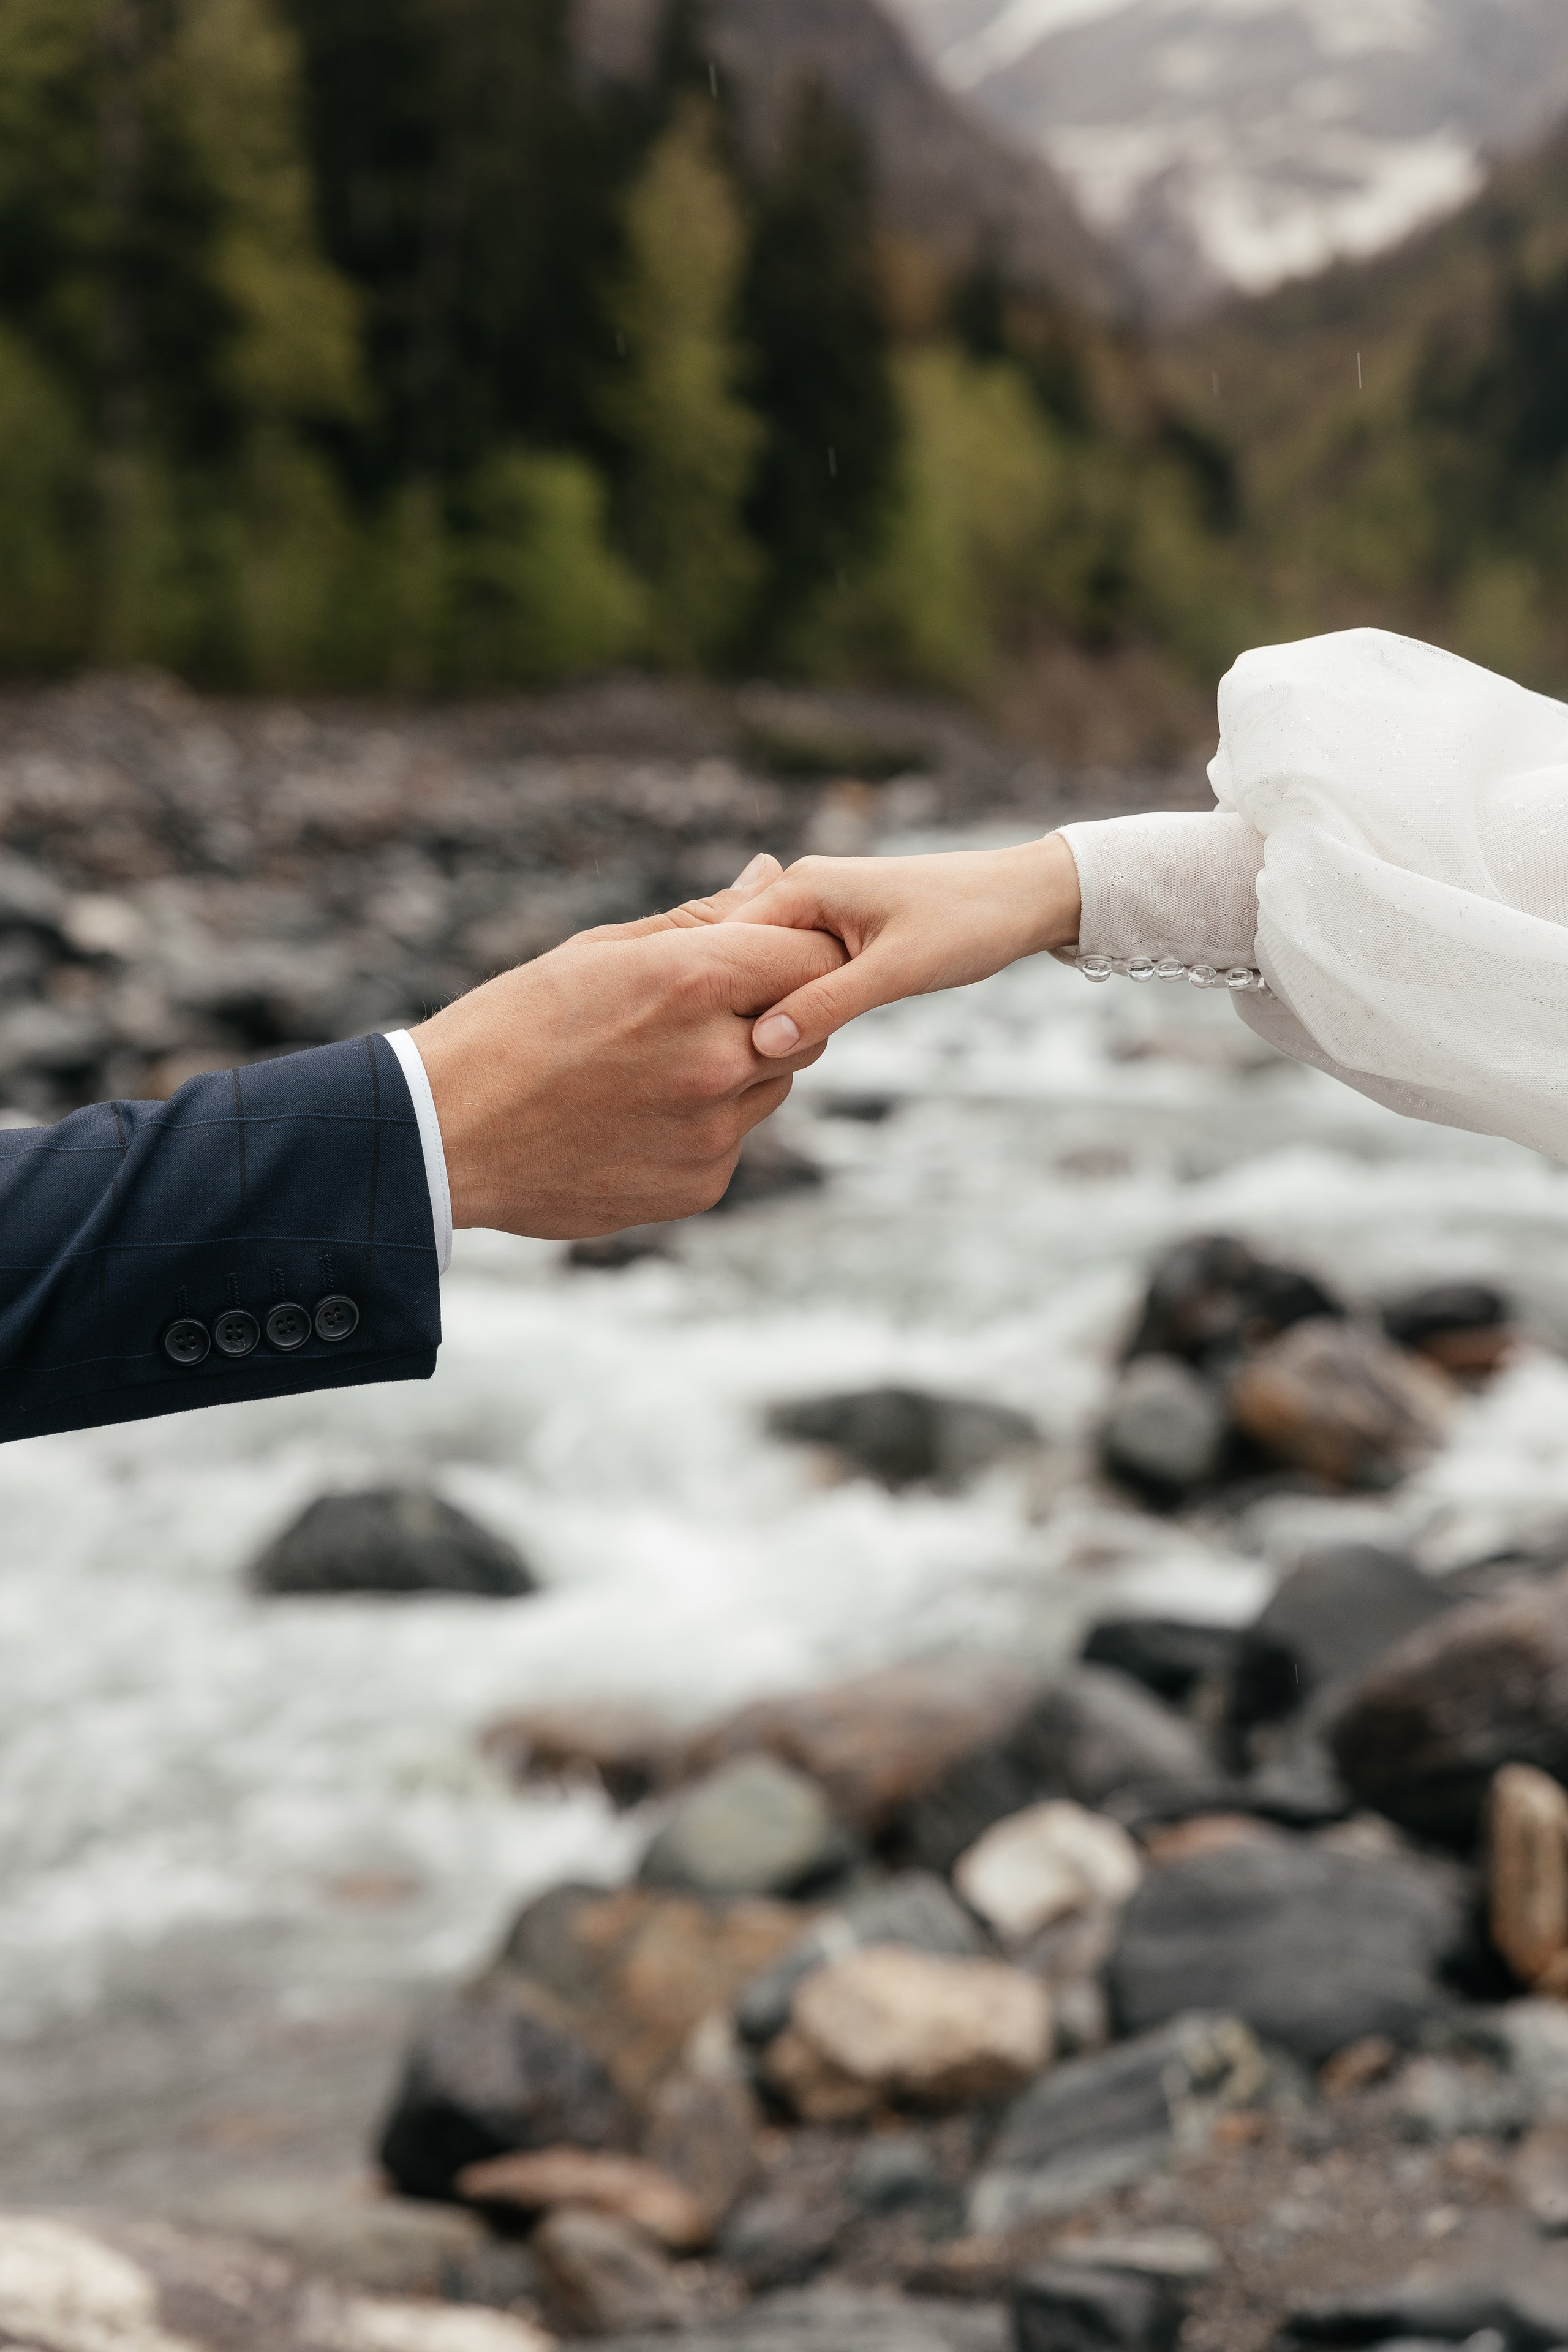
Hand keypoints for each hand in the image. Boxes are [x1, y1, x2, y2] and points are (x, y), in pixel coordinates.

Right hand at [409, 864, 841, 1236]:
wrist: (447, 1135)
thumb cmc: (514, 1025)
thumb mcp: (601, 953)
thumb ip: (701, 919)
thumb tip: (770, 873)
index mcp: (694, 982)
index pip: (813, 954)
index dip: (803, 949)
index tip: (771, 953)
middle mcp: (717, 1060)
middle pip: (811, 1022)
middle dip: (775, 1008)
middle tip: (700, 1009)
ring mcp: (712, 1132)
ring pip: (774, 1084)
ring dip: (739, 1067)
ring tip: (650, 1065)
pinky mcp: (700, 1184)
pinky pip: (734, 1139)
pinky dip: (702, 1123)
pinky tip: (634, 1117)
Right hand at [720, 837, 1081, 1054]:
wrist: (1025, 898)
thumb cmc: (968, 923)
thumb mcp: (896, 971)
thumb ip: (828, 1003)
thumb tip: (764, 1043)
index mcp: (802, 887)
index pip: (725, 941)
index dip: (711, 991)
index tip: (703, 1041)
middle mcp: (802, 890)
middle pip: (740, 955)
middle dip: (734, 1001)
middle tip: (723, 1056)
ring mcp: (821, 908)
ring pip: (770, 966)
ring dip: (765, 1003)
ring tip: (751, 1051)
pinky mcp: (841, 928)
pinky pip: (798, 967)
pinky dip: (795, 996)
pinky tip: (793, 1032)